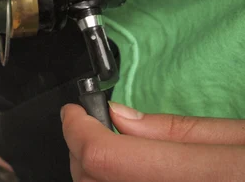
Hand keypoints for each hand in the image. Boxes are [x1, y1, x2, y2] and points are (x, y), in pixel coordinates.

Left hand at [61, 102, 244, 181]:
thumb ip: (179, 132)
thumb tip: (118, 117)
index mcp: (213, 179)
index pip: (109, 158)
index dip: (78, 130)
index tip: (74, 112)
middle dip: (81, 152)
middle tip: (89, 129)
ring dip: (92, 176)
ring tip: (109, 152)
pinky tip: (128, 177)